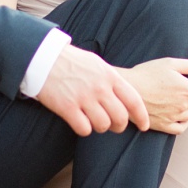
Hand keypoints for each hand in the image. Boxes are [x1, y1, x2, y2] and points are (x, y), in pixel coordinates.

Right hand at [35, 44, 150, 136]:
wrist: (43, 58)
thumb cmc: (71, 61)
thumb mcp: (97, 64)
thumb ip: (112, 80)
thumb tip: (125, 96)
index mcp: (110, 76)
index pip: (134, 100)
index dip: (142, 117)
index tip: (144, 126)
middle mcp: (99, 88)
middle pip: (121, 118)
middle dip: (119, 126)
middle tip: (114, 126)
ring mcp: (83, 98)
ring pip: (103, 126)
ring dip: (100, 128)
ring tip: (94, 122)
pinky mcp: (67, 108)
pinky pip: (84, 129)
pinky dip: (84, 129)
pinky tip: (80, 122)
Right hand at [128, 56, 187, 134]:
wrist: (126, 90)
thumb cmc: (148, 73)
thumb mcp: (171, 63)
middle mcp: (183, 106)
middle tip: (178, 82)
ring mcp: (174, 118)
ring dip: (187, 106)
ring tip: (173, 96)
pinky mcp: (164, 126)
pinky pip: (181, 128)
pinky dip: (181, 121)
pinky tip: (174, 112)